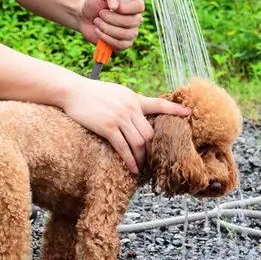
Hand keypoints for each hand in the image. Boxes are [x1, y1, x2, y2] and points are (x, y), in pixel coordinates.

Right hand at [62, 79, 189, 173]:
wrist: (72, 91)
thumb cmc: (92, 92)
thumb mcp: (115, 91)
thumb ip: (129, 102)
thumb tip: (139, 112)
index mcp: (133, 98)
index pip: (158, 103)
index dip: (173, 110)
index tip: (188, 113)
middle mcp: (129, 107)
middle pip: (149, 132)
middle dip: (151, 148)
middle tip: (151, 159)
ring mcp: (119, 117)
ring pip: (139, 142)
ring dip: (141, 157)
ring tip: (141, 166)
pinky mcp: (107, 127)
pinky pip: (123, 147)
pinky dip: (130, 160)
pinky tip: (133, 168)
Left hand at [79, 0, 143, 51]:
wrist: (85, 17)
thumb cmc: (95, 3)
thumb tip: (115, 6)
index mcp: (133, 5)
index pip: (140, 7)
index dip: (126, 8)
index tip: (112, 7)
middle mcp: (135, 19)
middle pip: (130, 22)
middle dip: (111, 18)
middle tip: (100, 14)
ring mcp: (130, 33)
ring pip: (124, 34)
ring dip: (106, 28)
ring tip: (97, 22)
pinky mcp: (123, 44)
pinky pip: (119, 45)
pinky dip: (106, 38)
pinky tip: (98, 31)